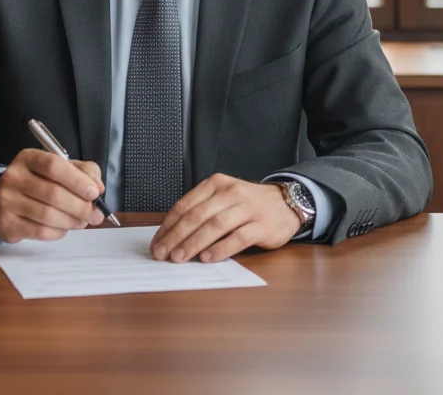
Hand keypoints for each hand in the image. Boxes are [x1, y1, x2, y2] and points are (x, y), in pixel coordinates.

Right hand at [0, 149, 104, 242]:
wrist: (0, 203)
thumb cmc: (37, 183)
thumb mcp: (59, 169)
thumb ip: (82, 172)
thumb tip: (97, 187)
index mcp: (28, 158)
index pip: (53, 165)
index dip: (77, 180)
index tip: (94, 192)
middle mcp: (14, 176)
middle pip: (53, 193)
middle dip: (80, 206)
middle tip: (96, 214)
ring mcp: (7, 201)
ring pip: (47, 215)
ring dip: (72, 221)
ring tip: (82, 221)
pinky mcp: (6, 224)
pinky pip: (39, 231)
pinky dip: (58, 232)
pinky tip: (64, 228)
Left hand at [150, 174, 302, 263]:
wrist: (285, 203)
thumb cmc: (248, 204)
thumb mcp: (224, 198)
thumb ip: (202, 211)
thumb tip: (172, 235)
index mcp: (216, 184)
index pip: (185, 204)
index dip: (168, 225)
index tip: (157, 242)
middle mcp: (230, 192)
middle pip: (197, 215)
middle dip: (175, 237)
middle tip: (162, 254)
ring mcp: (247, 208)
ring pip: (215, 225)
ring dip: (194, 243)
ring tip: (179, 258)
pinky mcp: (261, 225)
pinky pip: (238, 237)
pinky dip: (221, 249)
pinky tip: (208, 258)